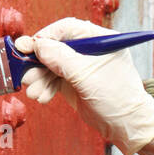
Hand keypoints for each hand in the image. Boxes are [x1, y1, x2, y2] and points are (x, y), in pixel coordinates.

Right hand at [17, 18, 153, 154]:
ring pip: (51, 65)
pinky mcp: (75, 82)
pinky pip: (53, 78)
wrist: (127, 126)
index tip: (29, 47)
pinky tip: (43, 96)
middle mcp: (90, 50)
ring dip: (39, 78)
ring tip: (35, 92)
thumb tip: (39, 45)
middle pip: (55, 47)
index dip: (46, 36)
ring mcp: (81, 66)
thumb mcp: (86, 75)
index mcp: (101, 39)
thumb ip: (61, 58)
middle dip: (39, 63)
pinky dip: (45, 87)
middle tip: (26, 75)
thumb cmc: (118, 98)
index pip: (67, 28)